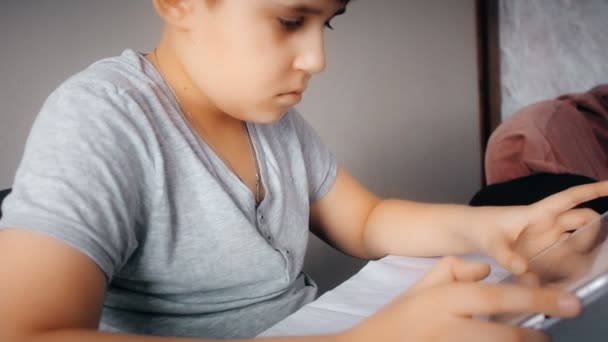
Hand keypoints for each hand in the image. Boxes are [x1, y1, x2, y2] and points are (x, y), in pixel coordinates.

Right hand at [339, 256, 580, 341]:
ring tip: (534, 340)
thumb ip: (454, 269)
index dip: (535, 299)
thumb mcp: (421, 285)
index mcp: (445, 299)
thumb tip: (487, 270)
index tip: (565, 301)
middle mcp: (449, 326)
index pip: (496, 296)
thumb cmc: (397, 318)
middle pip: (503, 334)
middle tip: (550, 333)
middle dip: (533, 335)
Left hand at [470, 181, 607, 273]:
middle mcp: (548, 225)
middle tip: (603, 248)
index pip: (571, 198)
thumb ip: (505, 256)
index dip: (593, 190)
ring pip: (578, 242)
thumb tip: (522, 270)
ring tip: (591, 267)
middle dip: (596, 228)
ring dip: (586, 251)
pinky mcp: (543, 256)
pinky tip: (571, 281)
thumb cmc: (481, 228)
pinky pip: (565, 260)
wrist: (469, 235)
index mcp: (538, 213)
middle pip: (583, 221)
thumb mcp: (490, 241)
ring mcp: (547, 241)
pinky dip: (570, 268)